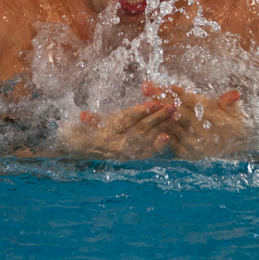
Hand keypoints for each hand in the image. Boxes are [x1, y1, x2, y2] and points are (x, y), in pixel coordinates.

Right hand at [59, 100, 176, 158]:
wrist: (84, 151)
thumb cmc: (86, 132)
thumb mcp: (87, 123)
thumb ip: (90, 120)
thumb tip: (83, 116)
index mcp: (106, 134)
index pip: (126, 120)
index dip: (141, 111)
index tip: (155, 102)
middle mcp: (117, 145)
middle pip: (140, 128)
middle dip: (158, 116)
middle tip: (172, 106)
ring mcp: (125, 153)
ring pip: (146, 137)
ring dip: (161, 126)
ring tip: (175, 116)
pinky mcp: (131, 157)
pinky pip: (146, 152)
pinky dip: (157, 145)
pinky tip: (167, 137)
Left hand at [142, 82, 250, 158]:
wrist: (235, 147)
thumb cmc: (233, 123)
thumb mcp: (235, 111)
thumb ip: (229, 102)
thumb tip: (235, 94)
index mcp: (213, 120)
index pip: (193, 103)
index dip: (180, 94)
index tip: (168, 85)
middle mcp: (202, 133)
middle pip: (178, 111)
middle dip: (161, 98)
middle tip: (146, 87)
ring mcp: (192, 144)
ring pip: (170, 124)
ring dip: (157, 112)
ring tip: (144, 100)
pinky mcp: (185, 153)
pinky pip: (168, 138)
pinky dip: (159, 127)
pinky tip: (150, 118)